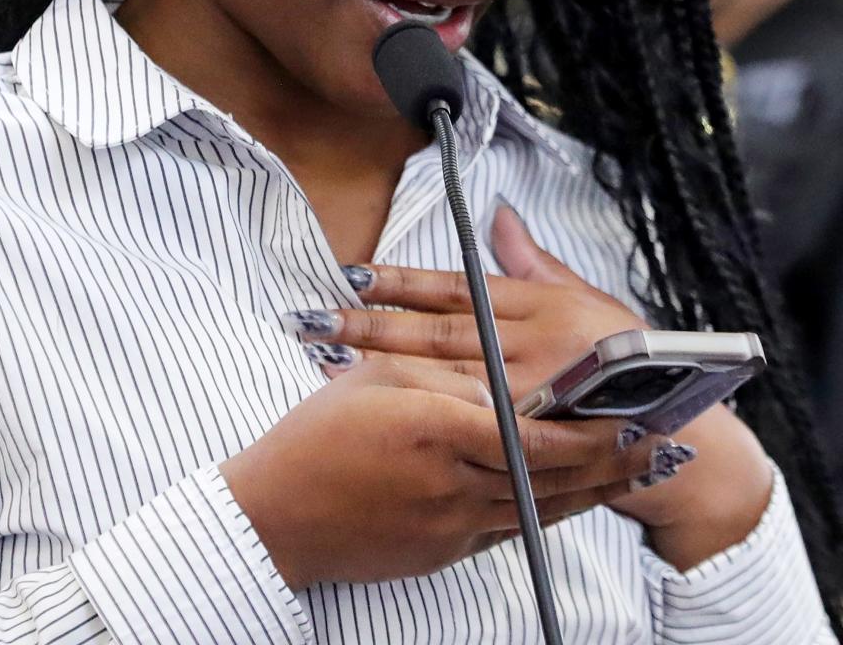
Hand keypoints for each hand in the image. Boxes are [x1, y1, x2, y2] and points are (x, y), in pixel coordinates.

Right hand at [219, 355, 676, 589]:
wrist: (277, 516)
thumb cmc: (318, 437)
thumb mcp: (377, 378)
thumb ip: (444, 375)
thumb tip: (499, 385)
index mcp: (438, 429)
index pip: (534, 434)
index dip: (586, 430)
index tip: (624, 416)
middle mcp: (453, 483)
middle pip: (550, 476)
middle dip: (607, 462)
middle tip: (651, 446)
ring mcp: (450, 525)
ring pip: (539, 508)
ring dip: (590, 491)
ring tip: (628, 473)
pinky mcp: (443, 551)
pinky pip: (510, 530)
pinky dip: (547, 513)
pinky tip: (567, 499)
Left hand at [282, 207, 771, 566]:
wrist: (676, 432)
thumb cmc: (630, 359)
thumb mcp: (586, 298)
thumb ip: (533, 261)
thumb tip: (499, 217)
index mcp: (537, 305)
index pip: (454, 288)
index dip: (401, 282)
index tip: (351, 274)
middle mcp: (528, 346)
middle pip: (434, 333)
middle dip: (369, 325)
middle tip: (313, 317)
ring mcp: (527, 397)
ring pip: (438, 378)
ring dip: (380, 370)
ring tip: (327, 359)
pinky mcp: (530, 441)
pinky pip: (464, 428)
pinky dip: (420, 418)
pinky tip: (379, 413)